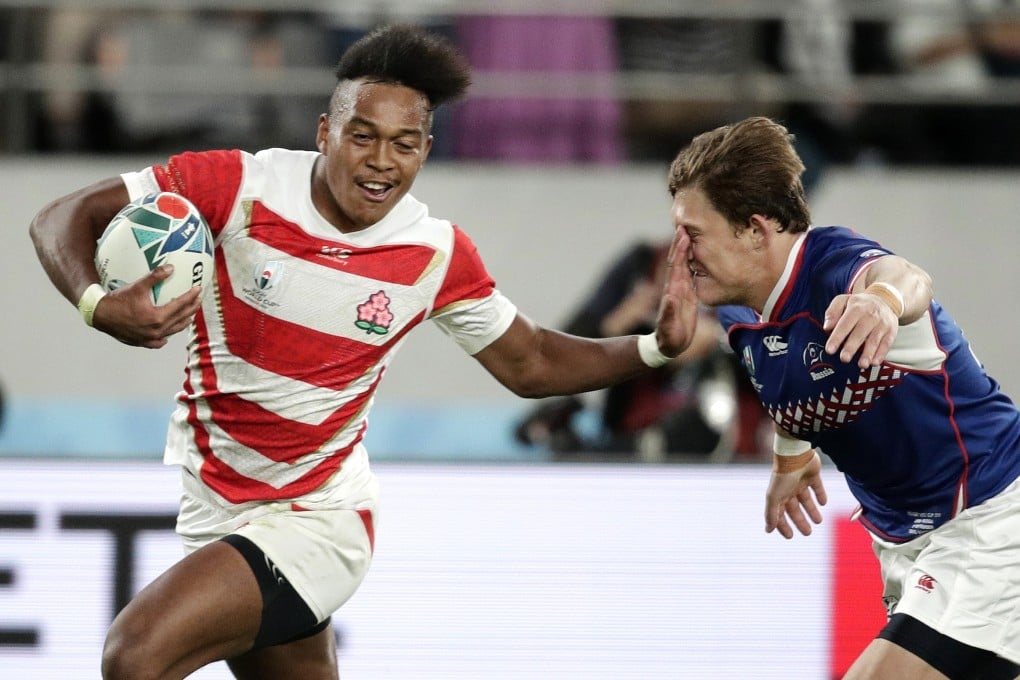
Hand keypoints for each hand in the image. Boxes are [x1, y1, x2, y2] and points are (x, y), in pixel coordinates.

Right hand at [92, 265, 203, 347]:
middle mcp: (156, 331)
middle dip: (192, 309)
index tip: (198, 289)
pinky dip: (166, 335)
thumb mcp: (137, 286)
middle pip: (181, 319)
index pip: (181, 305)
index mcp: (157, 318)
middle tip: (198, 300)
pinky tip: (168, 332)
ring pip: (173, 331)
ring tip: (189, 315)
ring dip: (183, 322)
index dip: (191, 296)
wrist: (99, 315)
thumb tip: (171, 268)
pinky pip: (159, 341)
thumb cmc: (117, 300)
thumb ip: (155, 276)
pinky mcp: (143, 343)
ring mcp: (150, 339)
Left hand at [653, 229, 698, 356]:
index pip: (676, 267)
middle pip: (678, 261)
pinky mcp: (688, 295)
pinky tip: (697, 255)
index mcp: (673, 292)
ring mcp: (681, 290)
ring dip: (686, 250)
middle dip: (680, 244)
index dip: (679, 251)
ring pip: (683, 265)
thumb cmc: (669, 338)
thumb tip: (669, 298)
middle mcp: (676, 288)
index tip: (683, 236)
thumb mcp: (668, 328)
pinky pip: (690, 274)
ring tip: (690, 235)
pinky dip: (692, 262)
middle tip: (684, 227)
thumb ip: (668, 314)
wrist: (668, 345)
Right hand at [764, 451, 827, 538]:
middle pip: (795, 509)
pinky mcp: (812, 475)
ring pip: (806, 500)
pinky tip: (824, 503)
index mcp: (778, 495)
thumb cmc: (783, 476)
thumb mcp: (774, 497)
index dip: (783, 525)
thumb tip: (768, 530)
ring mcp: (800, 482)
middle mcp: (788, 489)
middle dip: (800, 521)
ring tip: (819, 521)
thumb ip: (771, 514)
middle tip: (808, 533)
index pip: (779, 514)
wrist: (795, 454)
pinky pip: (817, 487)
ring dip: (812, 511)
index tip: (790, 536)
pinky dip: (820, 495)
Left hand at [823, 292, 898, 367]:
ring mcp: (882, 323)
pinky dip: (881, 354)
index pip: (845, 324)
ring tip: (861, 364)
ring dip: (868, 353)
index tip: (830, 349)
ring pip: (874, 340)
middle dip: (851, 347)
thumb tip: (827, 326)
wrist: (884, 299)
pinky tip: (874, 362)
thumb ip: (833, 312)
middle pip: (860, 333)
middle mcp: (870, 315)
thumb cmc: (859, 304)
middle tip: (844, 358)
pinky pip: (887, 343)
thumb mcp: (843, 300)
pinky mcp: (891, 331)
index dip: (837, 337)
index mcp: (856, 307)